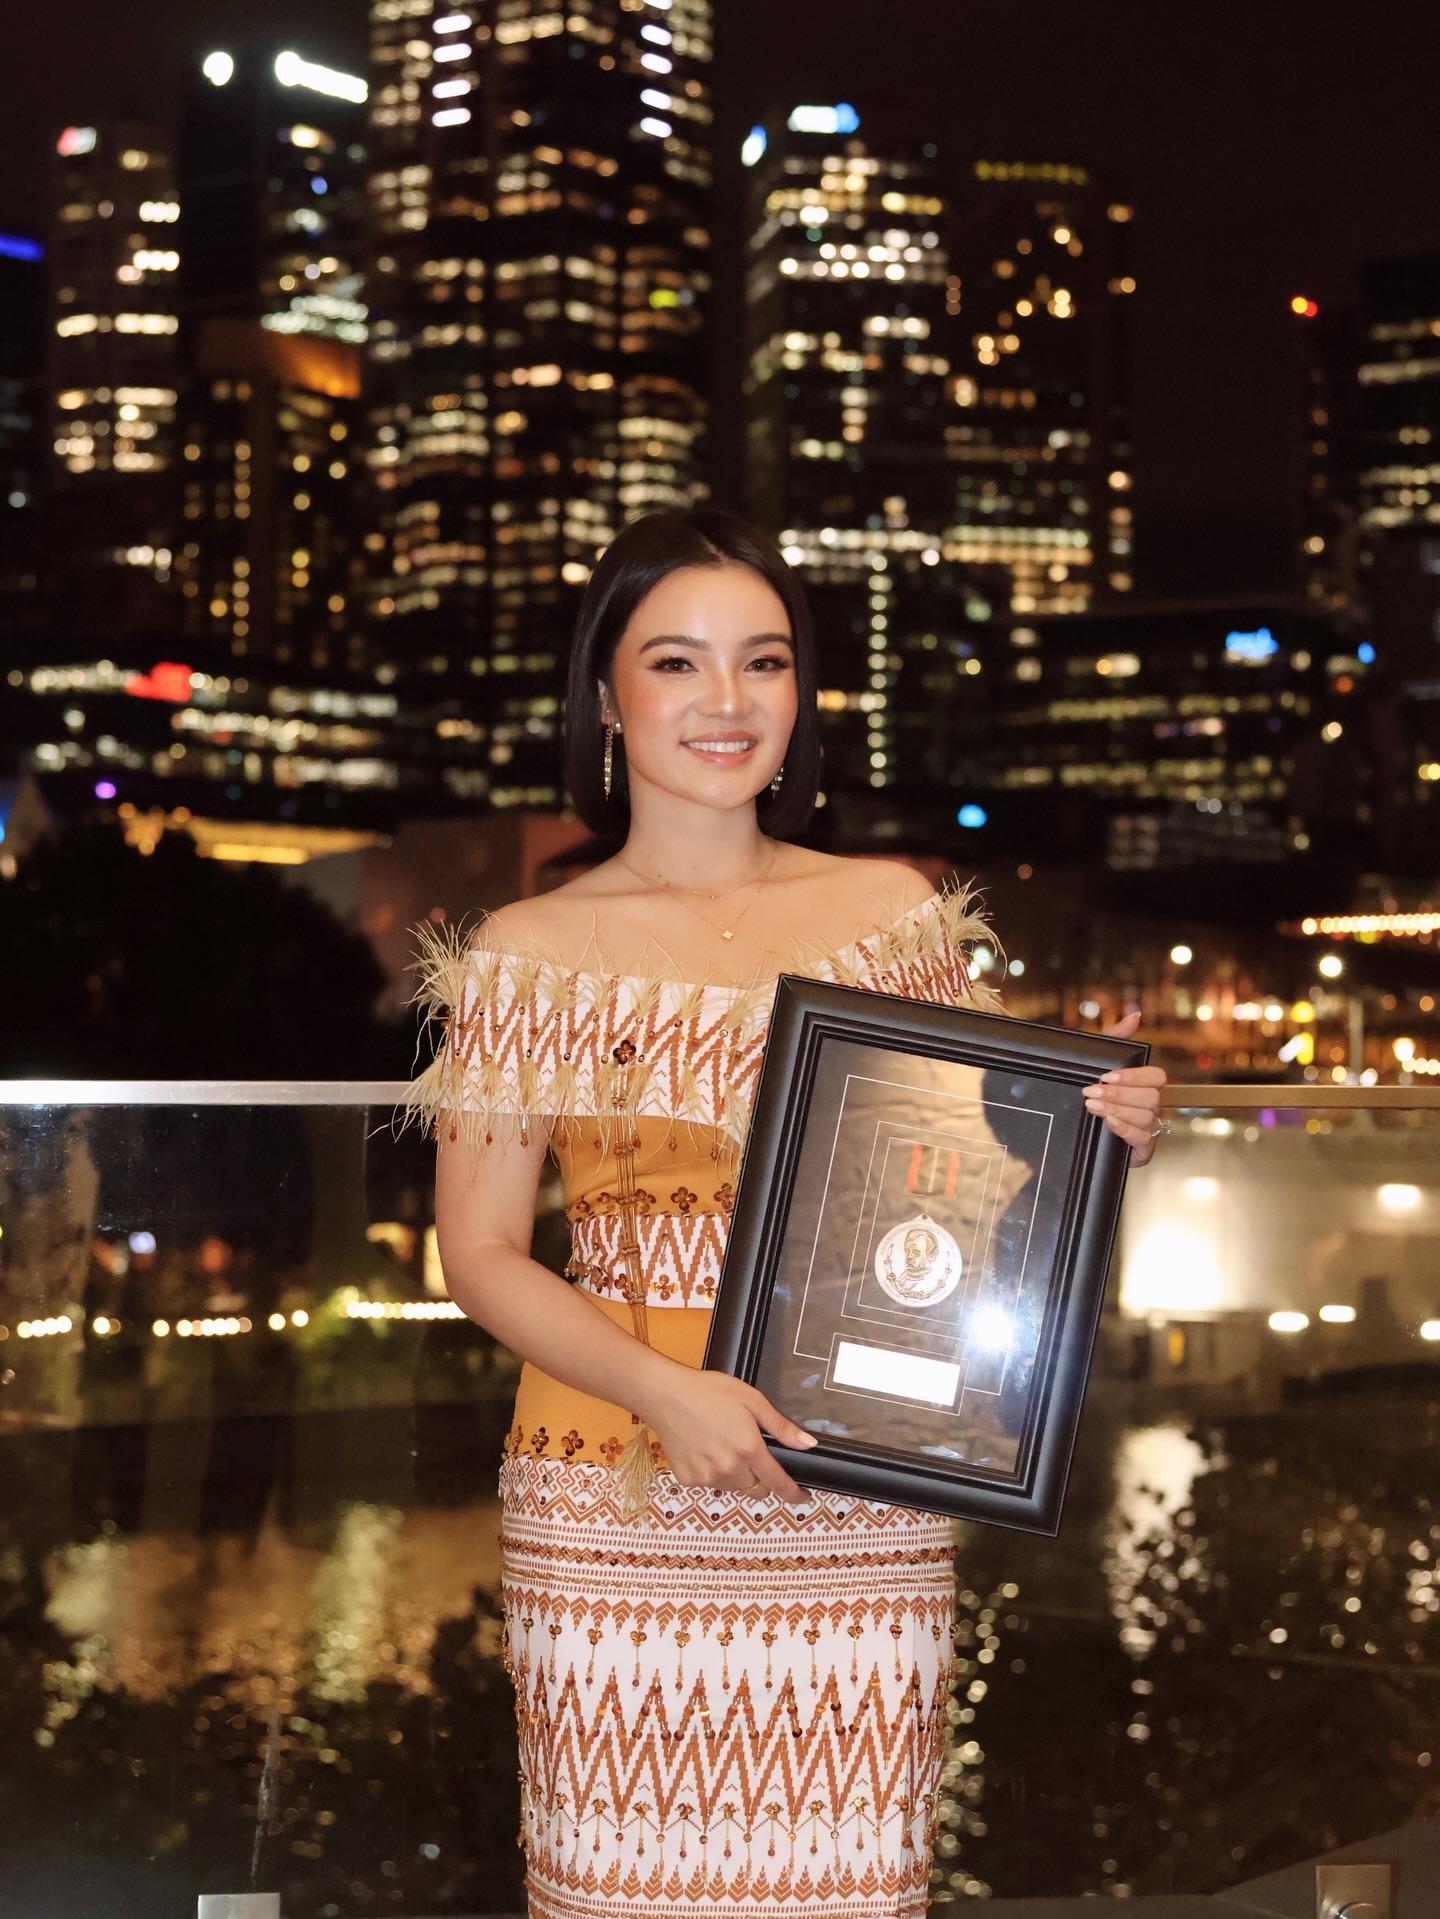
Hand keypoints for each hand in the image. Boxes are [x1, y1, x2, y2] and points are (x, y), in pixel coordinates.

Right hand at [636, 1363, 817, 1503]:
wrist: (666, 1395)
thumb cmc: (709, 1392)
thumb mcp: (752, 1401)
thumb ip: (781, 1427)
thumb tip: (808, 1444)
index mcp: (749, 1450)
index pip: (778, 1483)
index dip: (794, 1494)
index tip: (802, 1497)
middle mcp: (729, 1469)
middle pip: (756, 1488)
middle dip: (759, 1476)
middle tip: (748, 1451)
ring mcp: (707, 1477)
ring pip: (733, 1487)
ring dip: (736, 1475)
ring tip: (723, 1444)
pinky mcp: (688, 1479)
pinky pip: (709, 1483)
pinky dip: (712, 1472)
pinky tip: (704, 1449)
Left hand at [1087, 1008, 1168, 1167]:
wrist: (1067, 1131)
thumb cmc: (1089, 1092)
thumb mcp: (1096, 1064)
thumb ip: (1115, 1038)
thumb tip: (1135, 1016)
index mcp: (1144, 1086)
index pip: (1156, 1076)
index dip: (1134, 1076)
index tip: (1106, 1075)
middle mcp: (1151, 1107)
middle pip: (1152, 1097)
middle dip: (1120, 1094)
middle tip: (1091, 1092)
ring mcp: (1149, 1129)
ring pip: (1147, 1117)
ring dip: (1118, 1110)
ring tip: (1093, 1106)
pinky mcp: (1142, 1151)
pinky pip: (1144, 1140)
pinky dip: (1126, 1130)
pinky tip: (1109, 1122)